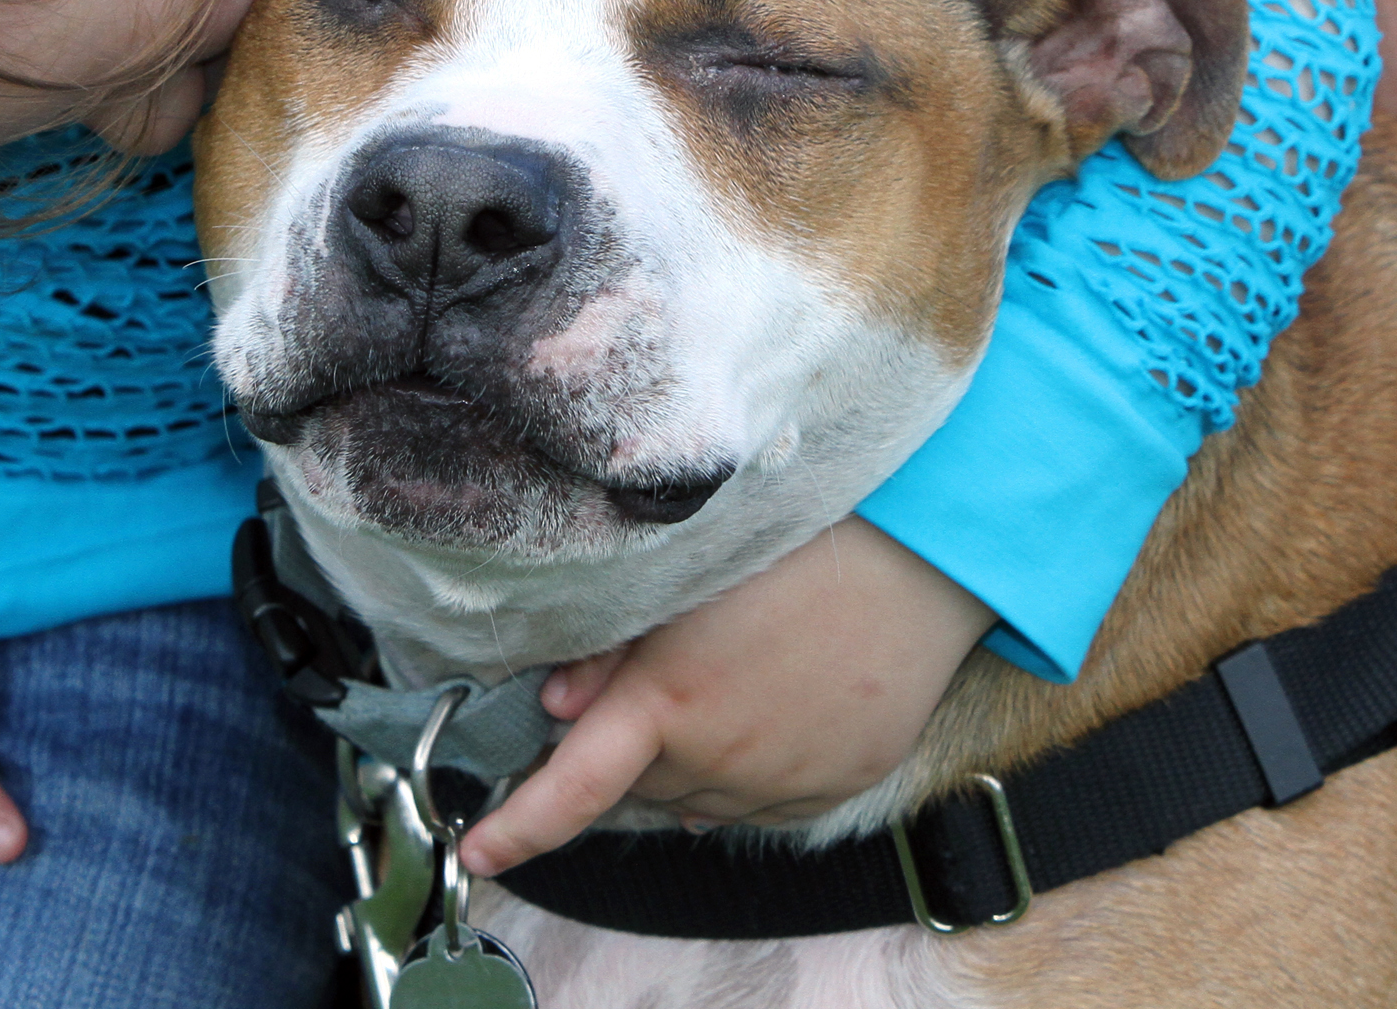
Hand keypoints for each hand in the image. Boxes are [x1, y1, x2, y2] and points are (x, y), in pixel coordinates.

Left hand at [459, 517, 991, 874]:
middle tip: (659, 678)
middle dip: (630, 747)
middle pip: (641, 784)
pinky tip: (772, 710)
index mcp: (669, 703)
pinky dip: (750, 773)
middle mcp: (721, 759)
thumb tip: (553, 706)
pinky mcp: (832, 788)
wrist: (917, 558)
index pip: (572, 789)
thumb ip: (608, 651)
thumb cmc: (793, 546)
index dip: (518, 828)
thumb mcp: (681, 580)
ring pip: (700, 800)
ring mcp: (781, 782)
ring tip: (726, 681)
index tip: (480, 850)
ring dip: (690, 762)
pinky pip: (765, 803)